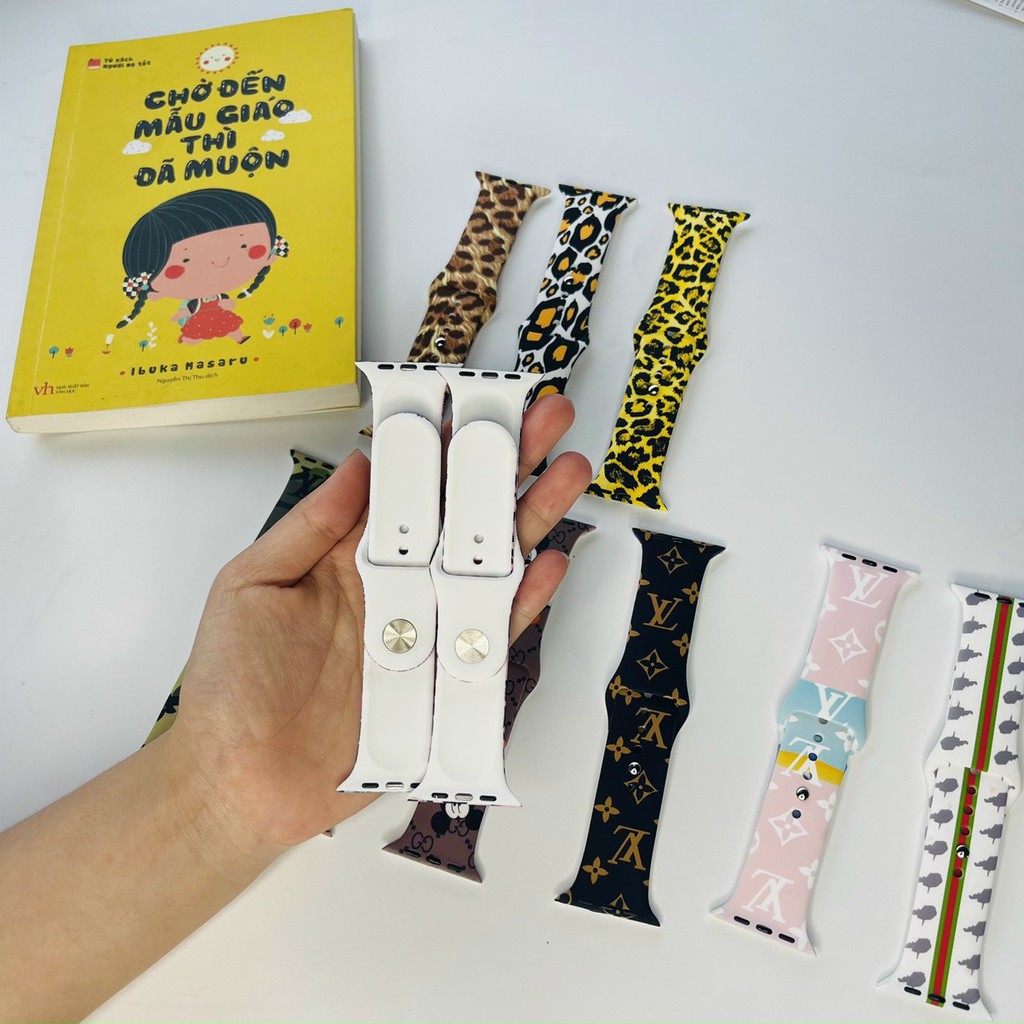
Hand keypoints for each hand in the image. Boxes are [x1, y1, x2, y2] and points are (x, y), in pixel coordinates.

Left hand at [167, 394, 591, 855]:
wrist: (241, 781)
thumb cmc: (232, 684)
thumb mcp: (251, 585)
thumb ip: (308, 526)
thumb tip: (358, 464)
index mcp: (350, 554)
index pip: (410, 487)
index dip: (445, 444)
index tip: (479, 401)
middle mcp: (398, 584)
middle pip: (464, 515)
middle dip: (507, 466)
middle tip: (549, 419)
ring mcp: (427, 628)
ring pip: (491, 564)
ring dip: (531, 519)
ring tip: (568, 473)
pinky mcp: (445, 678)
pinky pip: (494, 633)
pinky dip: (525, 600)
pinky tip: (551, 561)